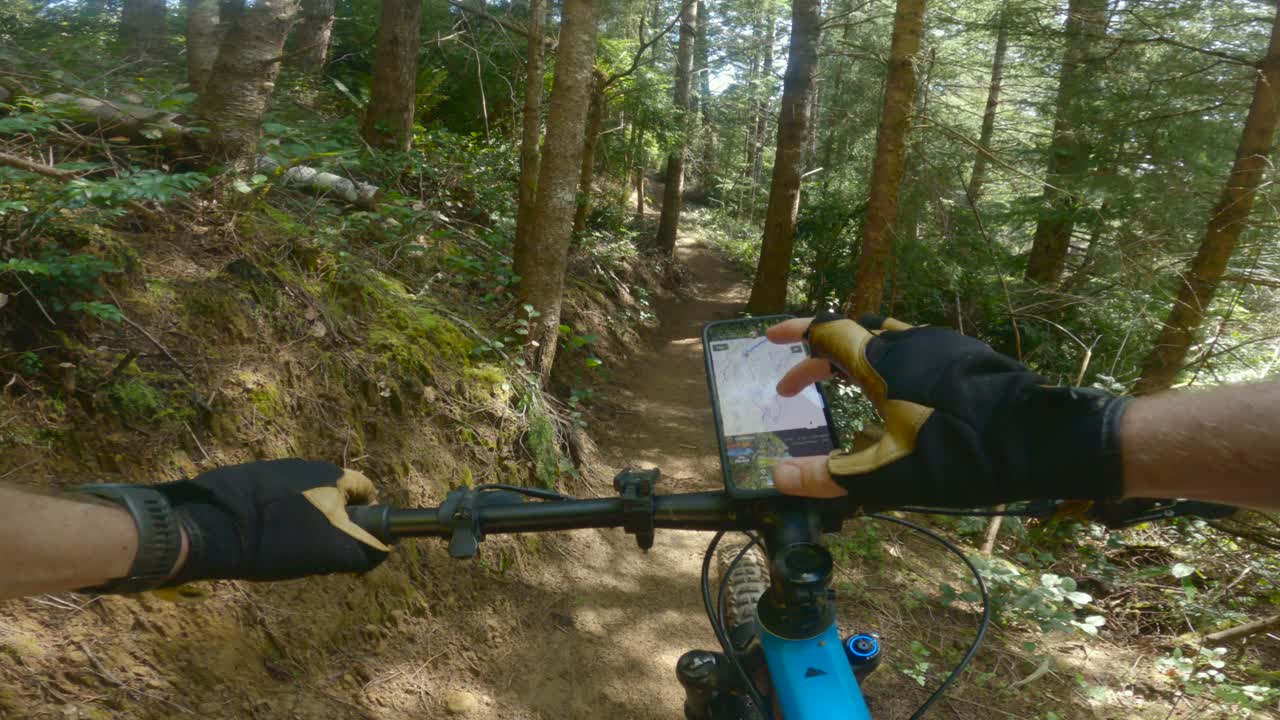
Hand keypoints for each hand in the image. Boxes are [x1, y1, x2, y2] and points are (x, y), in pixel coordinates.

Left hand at [157, 459, 388, 583]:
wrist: (212, 525)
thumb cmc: (280, 538)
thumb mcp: (332, 553)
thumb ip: (365, 551)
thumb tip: (383, 551)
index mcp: (333, 475)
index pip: (366, 491)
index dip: (367, 519)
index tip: (353, 543)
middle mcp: (308, 465)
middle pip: (334, 495)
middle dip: (333, 522)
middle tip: (318, 552)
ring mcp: (276, 469)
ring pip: (305, 498)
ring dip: (303, 520)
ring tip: (284, 549)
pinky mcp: (249, 477)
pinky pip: (275, 499)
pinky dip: (275, 517)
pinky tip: (261, 539)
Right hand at [767, 314, 1130, 507]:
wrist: (1041, 440)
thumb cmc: (961, 455)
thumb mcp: (889, 474)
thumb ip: (831, 476)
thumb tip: (778, 475)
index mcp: (883, 360)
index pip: (827, 331)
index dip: (795, 334)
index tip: (771, 339)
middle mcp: (909, 340)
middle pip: (853, 336)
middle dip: (819, 357)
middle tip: (798, 385)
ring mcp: (942, 344)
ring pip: (886, 341)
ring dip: (856, 360)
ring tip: (843, 388)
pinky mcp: (967, 356)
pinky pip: (914, 351)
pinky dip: (889, 367)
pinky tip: (898, 399)